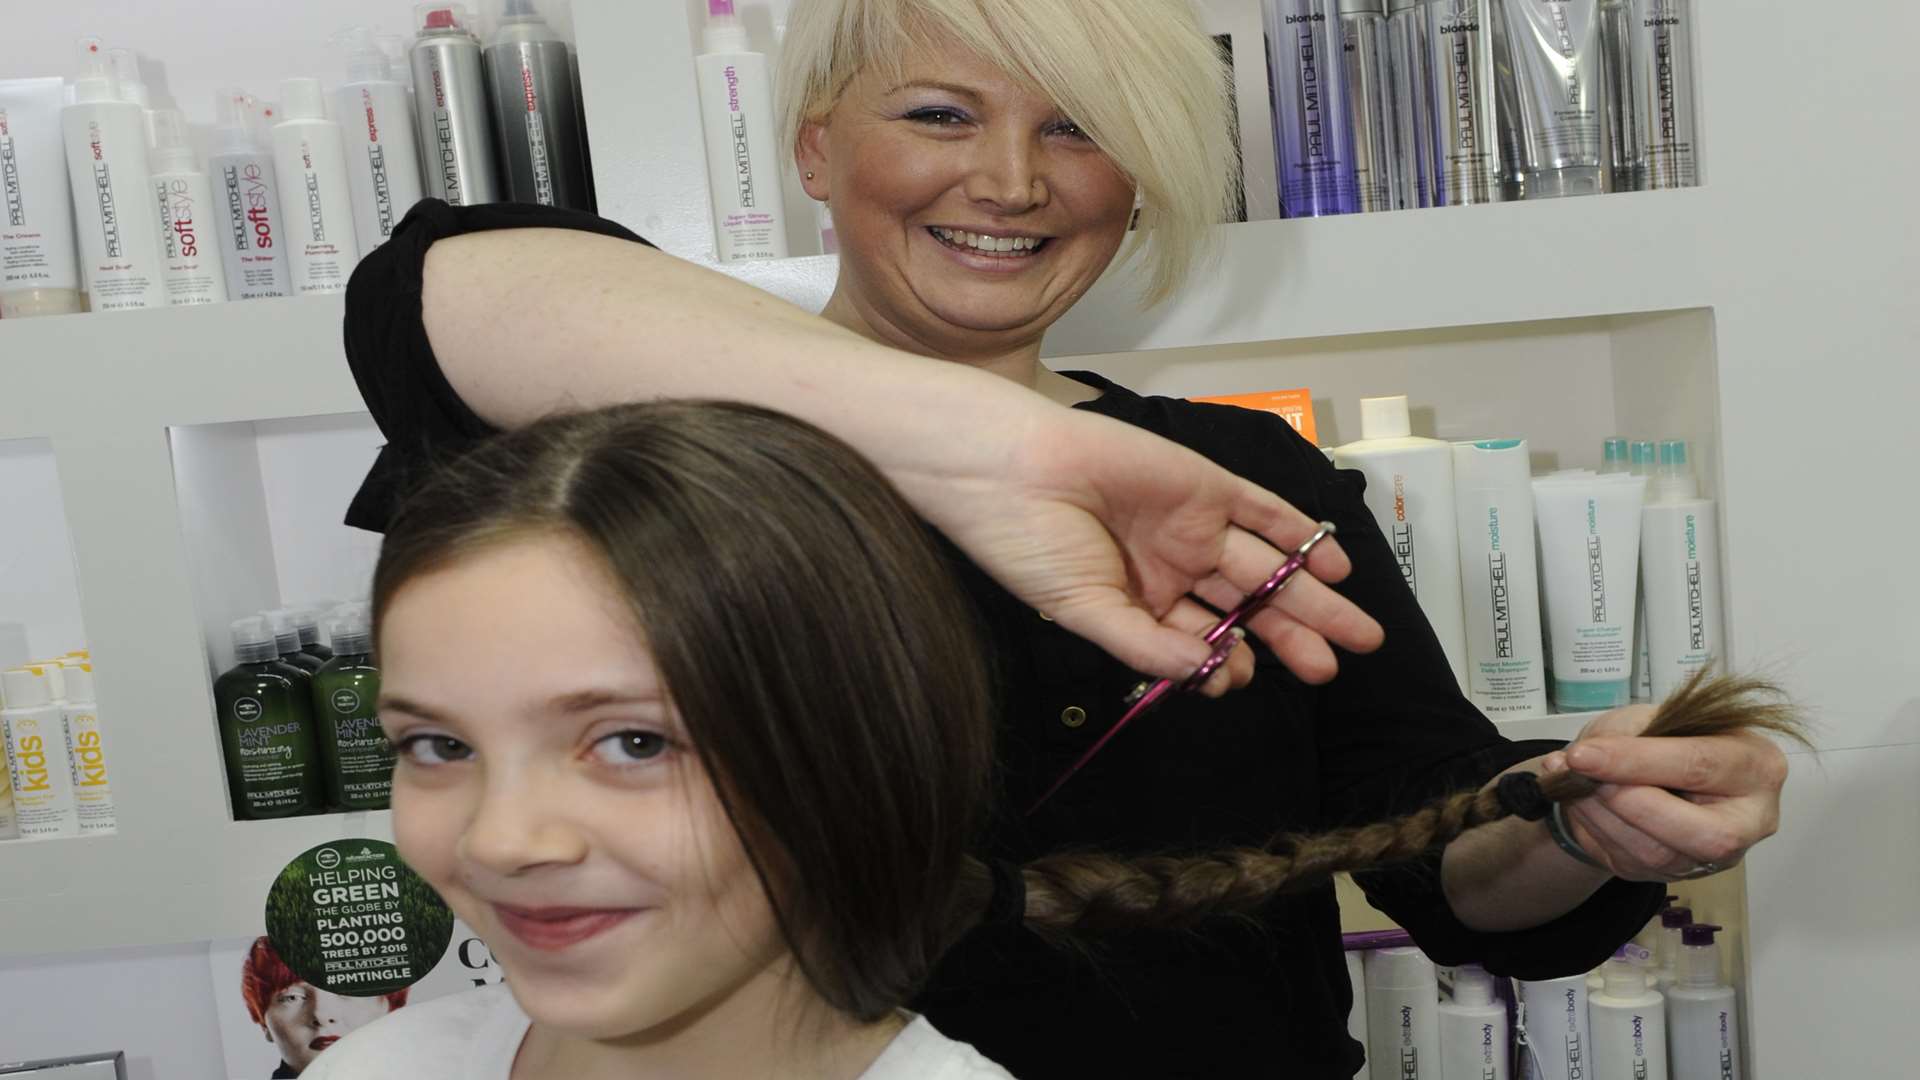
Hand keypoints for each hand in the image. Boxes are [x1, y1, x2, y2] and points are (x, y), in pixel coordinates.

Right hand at [899, 405, 1383, 687]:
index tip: (1239, 680)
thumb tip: (1210, 671)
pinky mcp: (1207, 485)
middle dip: (1292, 639)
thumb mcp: (1085, 611)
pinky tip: (1336, 568)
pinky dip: (1301, 536)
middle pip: (1247, 610)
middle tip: (1331, 671)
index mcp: (1138, 603)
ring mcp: (1193, 525)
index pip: (1200, 642)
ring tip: (1357, 636)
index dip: (1228, 664)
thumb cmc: (1032, 544)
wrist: (1011, 468)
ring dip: (1311, 600)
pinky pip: (1266, 513)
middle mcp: (1172, 568)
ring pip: (1266, 569)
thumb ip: (1148, 646)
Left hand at [1544, 706, 1790, 881]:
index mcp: (1757, 765)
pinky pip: (1633, 863)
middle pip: (1702, 832)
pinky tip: (1582, 803)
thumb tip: (1581, 760)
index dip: (1636, 761)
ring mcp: (1719, 855)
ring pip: (1660, 854)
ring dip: (1602, 817)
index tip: (1583, 755)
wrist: (1649, 773)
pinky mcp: (1680, 874)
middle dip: (1630, 803)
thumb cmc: (1663, 740)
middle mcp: (1750, 819)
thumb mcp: (1649, 716)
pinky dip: (1596, 831)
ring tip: (1573, 783)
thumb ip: (1623, 734)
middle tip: (1583, 775)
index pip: (1700, 766)